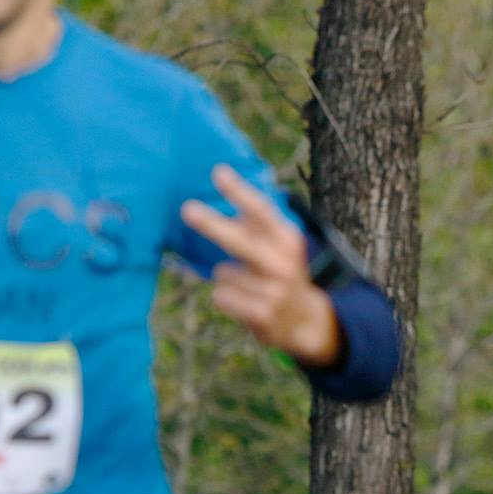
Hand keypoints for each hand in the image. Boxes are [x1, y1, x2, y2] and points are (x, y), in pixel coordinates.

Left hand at [180, 164, 340, 366]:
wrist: (305, 321)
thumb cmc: (279, 272)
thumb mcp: (276, 243)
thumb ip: (252, 217)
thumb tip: (220, 173)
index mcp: (287, 239)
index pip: (261, 211)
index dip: (239, 192)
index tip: (218, 172)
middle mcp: (283, 263)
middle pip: (240, 241)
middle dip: (213, 225)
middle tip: (187, 209)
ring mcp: (274, 290)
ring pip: (223, 273)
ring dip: (227, 278)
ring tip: (249, 286)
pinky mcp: (263, 315)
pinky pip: (222, 296)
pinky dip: (226, 298)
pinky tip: (246, 303)